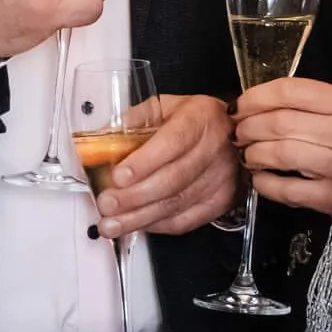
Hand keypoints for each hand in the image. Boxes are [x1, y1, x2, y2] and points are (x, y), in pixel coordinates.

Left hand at [95, 95, 235, 237]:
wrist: (231, 134)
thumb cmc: (194, 119)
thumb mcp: (165, 105)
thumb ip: (134, 120)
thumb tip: (99, 141)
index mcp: (201, 118)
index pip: (173, 142)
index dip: (144, 162)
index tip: (118, 176)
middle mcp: (215, 148)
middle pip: (173, 179)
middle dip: (134, 196)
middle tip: (107, 204)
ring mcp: (220, 178)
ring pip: (176, 204)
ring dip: (140, 217)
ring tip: (113, 223)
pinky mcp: (219, 202)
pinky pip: (185, 221)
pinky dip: (156, 225)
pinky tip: (137, 224)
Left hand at [233, 77, 331, 213]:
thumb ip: (318, 102)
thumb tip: (264, 103)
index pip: (290, 91)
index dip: (256, 96)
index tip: (241, 105)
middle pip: (279, 122)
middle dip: (248, 126)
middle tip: (238, 131)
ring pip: (278, 153)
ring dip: (253, 153)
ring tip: (247, 153)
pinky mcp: (331, 199)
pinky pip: (286, 189)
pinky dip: (264, 183)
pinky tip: (259, 179)